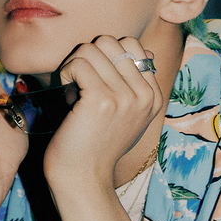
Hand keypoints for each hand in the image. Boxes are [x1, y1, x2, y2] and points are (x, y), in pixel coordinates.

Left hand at [43, 36, 162, 192]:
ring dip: (75, 65)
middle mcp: (144, 95)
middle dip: (89, 56)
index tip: (95, 80)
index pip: (132, 45)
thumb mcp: (126, 114)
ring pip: (93, 48)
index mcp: (153, 96)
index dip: (105, 55)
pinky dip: (66, 74)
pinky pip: (79, 63)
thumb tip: (146, 51)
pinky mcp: (102, 99)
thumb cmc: (96, 145)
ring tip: (74, 91)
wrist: (83, 179)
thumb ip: (134, 84)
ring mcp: (126, 97)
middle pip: (112, 41)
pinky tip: (67, 96)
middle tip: (81, 83)